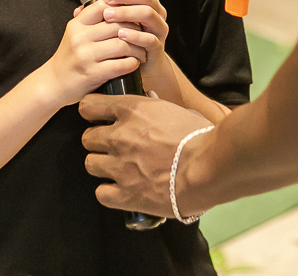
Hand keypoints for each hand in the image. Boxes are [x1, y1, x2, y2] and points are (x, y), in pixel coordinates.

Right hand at [46, 0, 146, 106]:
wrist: (54, 83)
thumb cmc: (69, 57)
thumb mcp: (74, 34)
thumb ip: (90, 20)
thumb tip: (112, 2)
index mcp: (76, 25)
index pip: (103, 6)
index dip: (121, 8)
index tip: (132, 15)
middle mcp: (80, 38)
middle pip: (117, 25)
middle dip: (135, 29)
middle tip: (143, 34)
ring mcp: (86, 56)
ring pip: (122, 45)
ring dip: (138, 48)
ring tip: (142, 51)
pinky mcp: (92, 73)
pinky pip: (121, 65)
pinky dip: (133, 63)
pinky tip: (134, 63)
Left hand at [80, 93, 214, 216]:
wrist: (210, 167)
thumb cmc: (201, 137)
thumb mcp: (176, 109)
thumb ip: (156, 107)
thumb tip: (150, 102)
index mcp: (131, 111)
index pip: (89, 105)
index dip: (92, 112)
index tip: (99, 118)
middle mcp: (119, 136)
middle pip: (87, 138)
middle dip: (98, 142)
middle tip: (114, 148)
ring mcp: (119, 166)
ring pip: (90, 164)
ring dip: (101, 166)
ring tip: (118, 169)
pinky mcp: (126, 194)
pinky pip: (101, 193)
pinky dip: (109, 193)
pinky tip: (122, 190)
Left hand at [101, 0, 169, 80]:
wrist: (142, 67)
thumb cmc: (126, 41)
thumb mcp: (114, 24)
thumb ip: (100, 14)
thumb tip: (77, 11)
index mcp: (148, 4)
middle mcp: (157, 14)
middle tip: (106, 1)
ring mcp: (159, 30)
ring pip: (148, 14)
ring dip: (127, 13)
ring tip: (109, 17)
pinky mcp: (158, 47)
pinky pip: (150, 38)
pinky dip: (135, 35)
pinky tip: (120, 35)